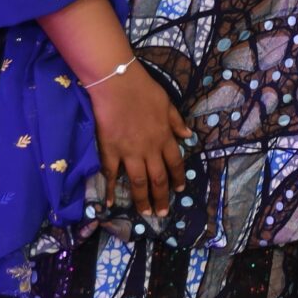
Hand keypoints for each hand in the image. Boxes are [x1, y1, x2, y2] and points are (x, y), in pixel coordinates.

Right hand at [91, 63, 192, 220]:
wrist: (117, 84)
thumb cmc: (143, 89)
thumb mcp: (167, 103)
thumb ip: (176, 121)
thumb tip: (188, 135)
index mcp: (164, 137)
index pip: (175, 163)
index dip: (178, 178)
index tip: (180, 189)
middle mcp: (149, 149)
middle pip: (158, 178)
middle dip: (162, 197)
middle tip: (163, 212)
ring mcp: (129, 152)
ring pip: (139, 182)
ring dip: (143, 200)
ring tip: (146, 213)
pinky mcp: (110, 151)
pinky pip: (111, 174)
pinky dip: (110, 190)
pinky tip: (110, 203)